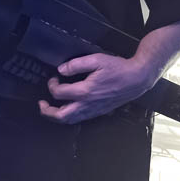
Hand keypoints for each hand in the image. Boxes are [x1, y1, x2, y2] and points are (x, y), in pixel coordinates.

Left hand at [40, 52, 160, 123]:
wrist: (137, 79)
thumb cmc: (119, 68)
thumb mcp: (96, 60)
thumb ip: (76, 64)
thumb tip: (61, 70)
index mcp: (85, 91)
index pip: (59, 93)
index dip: (52, 85)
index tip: (54, 78)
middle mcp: (88, 104)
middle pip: (61, 116)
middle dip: (47, 111)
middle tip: (42, 104)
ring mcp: (94, 110)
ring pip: (70, 120)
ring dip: (57, 116)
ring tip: (50, 109)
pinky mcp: (99, 111)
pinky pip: (80, 119)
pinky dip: (69, 117)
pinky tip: (68, 109)